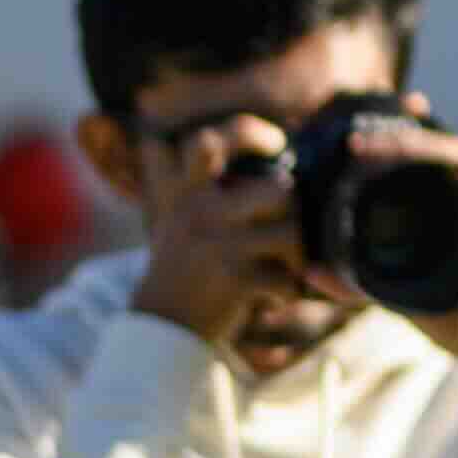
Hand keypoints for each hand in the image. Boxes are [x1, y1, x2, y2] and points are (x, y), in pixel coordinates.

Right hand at [128, 115, 310, 353]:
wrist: (161, 324)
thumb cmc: (180, 261)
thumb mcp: (174, 209)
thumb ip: (196, 174)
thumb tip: (240, 138)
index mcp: (184, 189)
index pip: (209, 142)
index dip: (251, 133)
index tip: (275, 144)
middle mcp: (198, 211)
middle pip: (280, 189)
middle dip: (293, 210)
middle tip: (284, 225)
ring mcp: (217, 245)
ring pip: (291, 232)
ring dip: (296, 254)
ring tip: (285, 265)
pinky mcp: (233, 280)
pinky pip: (285, 278)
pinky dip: (287, 291)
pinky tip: (273, 296)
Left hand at [341, 100, 457, 412]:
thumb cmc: (451, 319)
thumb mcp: (392, 296)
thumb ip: (354, 282)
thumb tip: (307, 270)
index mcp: (447, 208)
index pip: (423, 158)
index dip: (397, 134)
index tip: (358, 129)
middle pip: (437, 147)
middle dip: (398, 134)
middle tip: (355, 140)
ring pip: (457, 154)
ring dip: (420, 143)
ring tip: (382, 143)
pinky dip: (457, 163)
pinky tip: (435, 152)